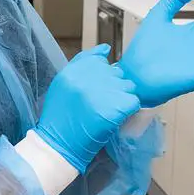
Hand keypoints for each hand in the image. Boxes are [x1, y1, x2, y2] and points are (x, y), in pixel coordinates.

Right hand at [36, 45, 141, 172]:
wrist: (59, 145)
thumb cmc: (60, 117)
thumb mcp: (63, 84)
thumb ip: (82, 63)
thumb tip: (106, 49)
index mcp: (74, 70)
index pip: (101, 61)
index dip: (103, 77)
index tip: (97, 91)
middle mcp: (88, 78)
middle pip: (117, 73)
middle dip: (114, 87)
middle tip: (102, 105)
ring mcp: (103, 92)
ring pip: (128, 87)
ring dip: (123, 98)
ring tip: (109, 112)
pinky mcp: (116, 108)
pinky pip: (134, 102)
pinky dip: (129, 111)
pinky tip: (116, 119)